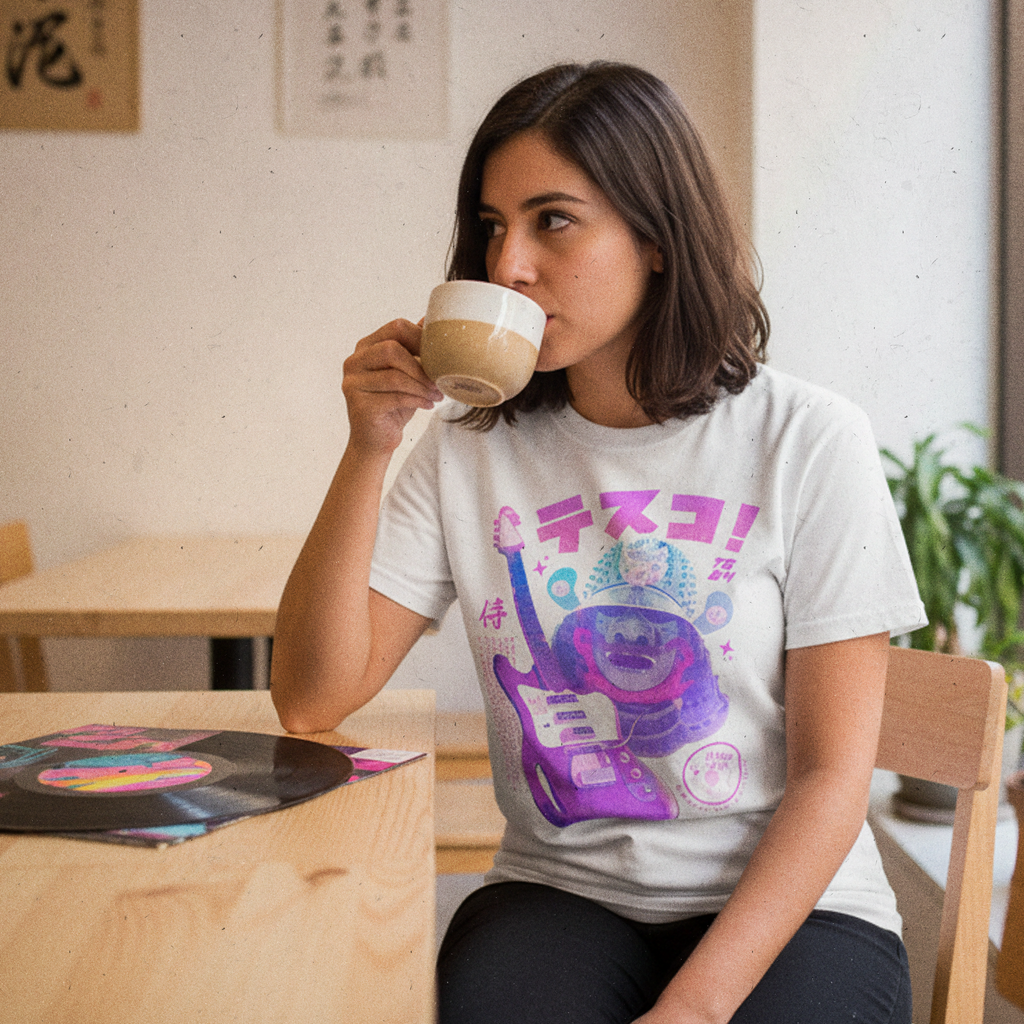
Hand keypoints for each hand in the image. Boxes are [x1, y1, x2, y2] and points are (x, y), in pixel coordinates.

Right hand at [342, 318, 443, 455]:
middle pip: (391, 349)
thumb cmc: (394, 403)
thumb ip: (414, 347)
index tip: (440, 356)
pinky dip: (417, 400)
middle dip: (421, 365)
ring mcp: (352, 384)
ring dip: (422, 386)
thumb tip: (431, 319)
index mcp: (365, 347)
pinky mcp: (359, 405)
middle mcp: (354, 362)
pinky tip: (428, 405)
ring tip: (437, 395)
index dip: (421, 339)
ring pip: (395, 376)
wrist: (376, 440)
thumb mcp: (408, 372)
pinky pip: (395, 397)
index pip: (395, 328)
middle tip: (439, 380)